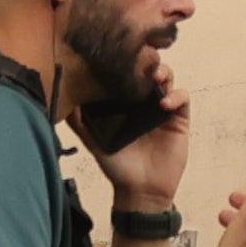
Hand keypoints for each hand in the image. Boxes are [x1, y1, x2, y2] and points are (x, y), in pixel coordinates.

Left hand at [91, 60, 193, 208]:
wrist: (140, 191)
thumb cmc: (117, 167)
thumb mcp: (93, 142)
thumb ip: (79, 123)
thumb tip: (63, 103)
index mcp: (124, 103)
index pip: (128, 74)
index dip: (128, 62)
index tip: (121, 55)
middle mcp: (143, 102)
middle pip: (149, 70)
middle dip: (147, 61)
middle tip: (141, 62)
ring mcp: (162, 109)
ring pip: (168, 80)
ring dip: (163, 73)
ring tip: (155, 78)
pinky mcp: (178, 120)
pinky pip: (182, 99)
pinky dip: (176, 96)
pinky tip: (164, 105)